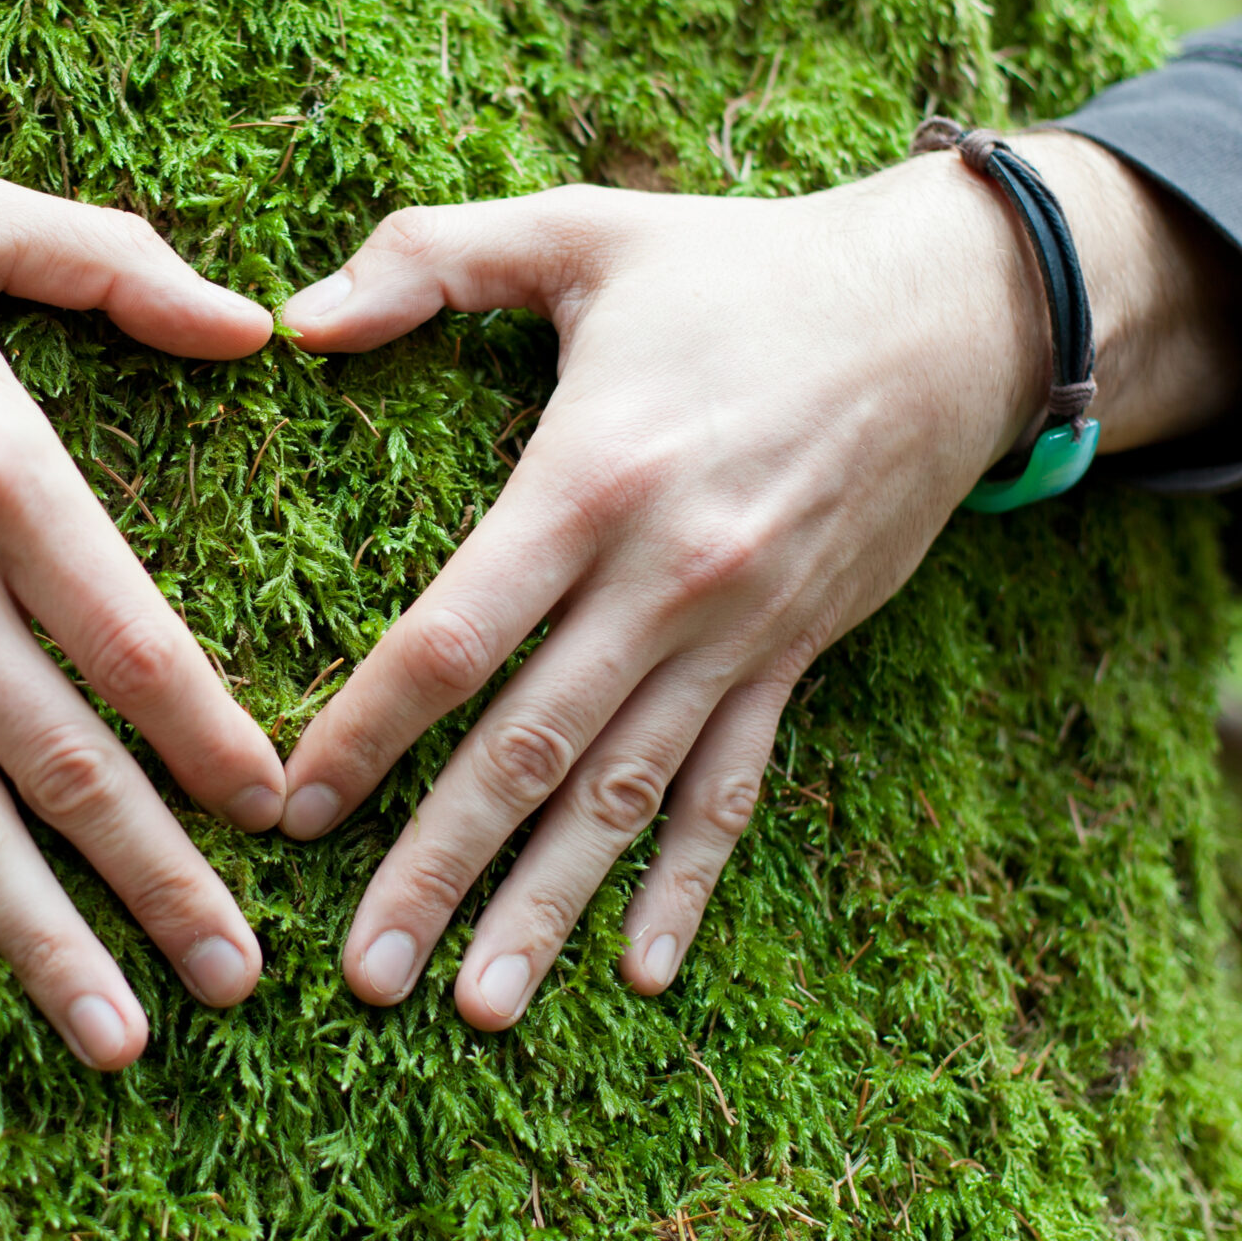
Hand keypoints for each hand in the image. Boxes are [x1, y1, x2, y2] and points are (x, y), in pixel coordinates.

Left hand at [274, 135, 1241, 1027]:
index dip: (365, 733)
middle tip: (363, 975)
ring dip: (549, 907)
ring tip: (478, 1009)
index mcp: (590, 480)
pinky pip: (731, 791)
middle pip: (527, 751)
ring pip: (625, 797)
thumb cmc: (741, 269)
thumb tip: (296, 316)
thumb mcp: (582, 231)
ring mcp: (736, 635)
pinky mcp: (792, 660)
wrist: (949, 316)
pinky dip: (687, 885)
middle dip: (439, 869)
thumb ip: (431, 258)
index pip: (452, 639)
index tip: (292, 813)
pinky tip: (641, 971)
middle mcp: (663, 581)